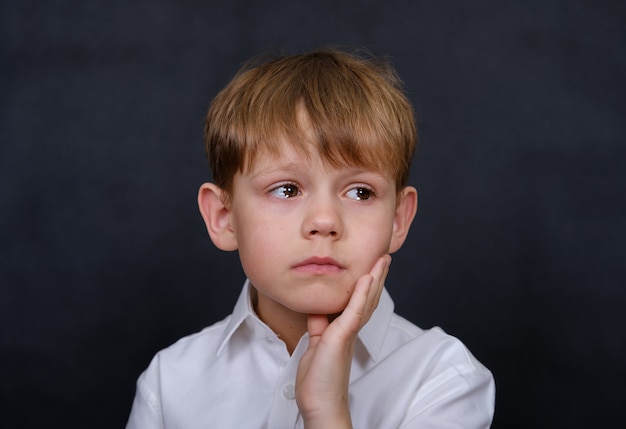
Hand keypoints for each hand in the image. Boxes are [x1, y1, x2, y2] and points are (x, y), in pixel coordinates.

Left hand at [295, 255, 390, 428]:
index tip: (371, 269)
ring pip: (366, 301)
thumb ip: (319, 326)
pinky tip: (367, 278)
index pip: (358, 303)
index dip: (366, 286)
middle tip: (384, 258)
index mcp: (344, 332)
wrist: (321, 404)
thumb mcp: (315, 345)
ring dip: (374, 279)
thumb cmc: (318, 381)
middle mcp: (350, 331)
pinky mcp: (342, 336)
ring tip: (382, 260)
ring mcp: (348, 333)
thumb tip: (318, 311)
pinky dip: (361, 293)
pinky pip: (354, 311)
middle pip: (367, 299)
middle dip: (375, 277)